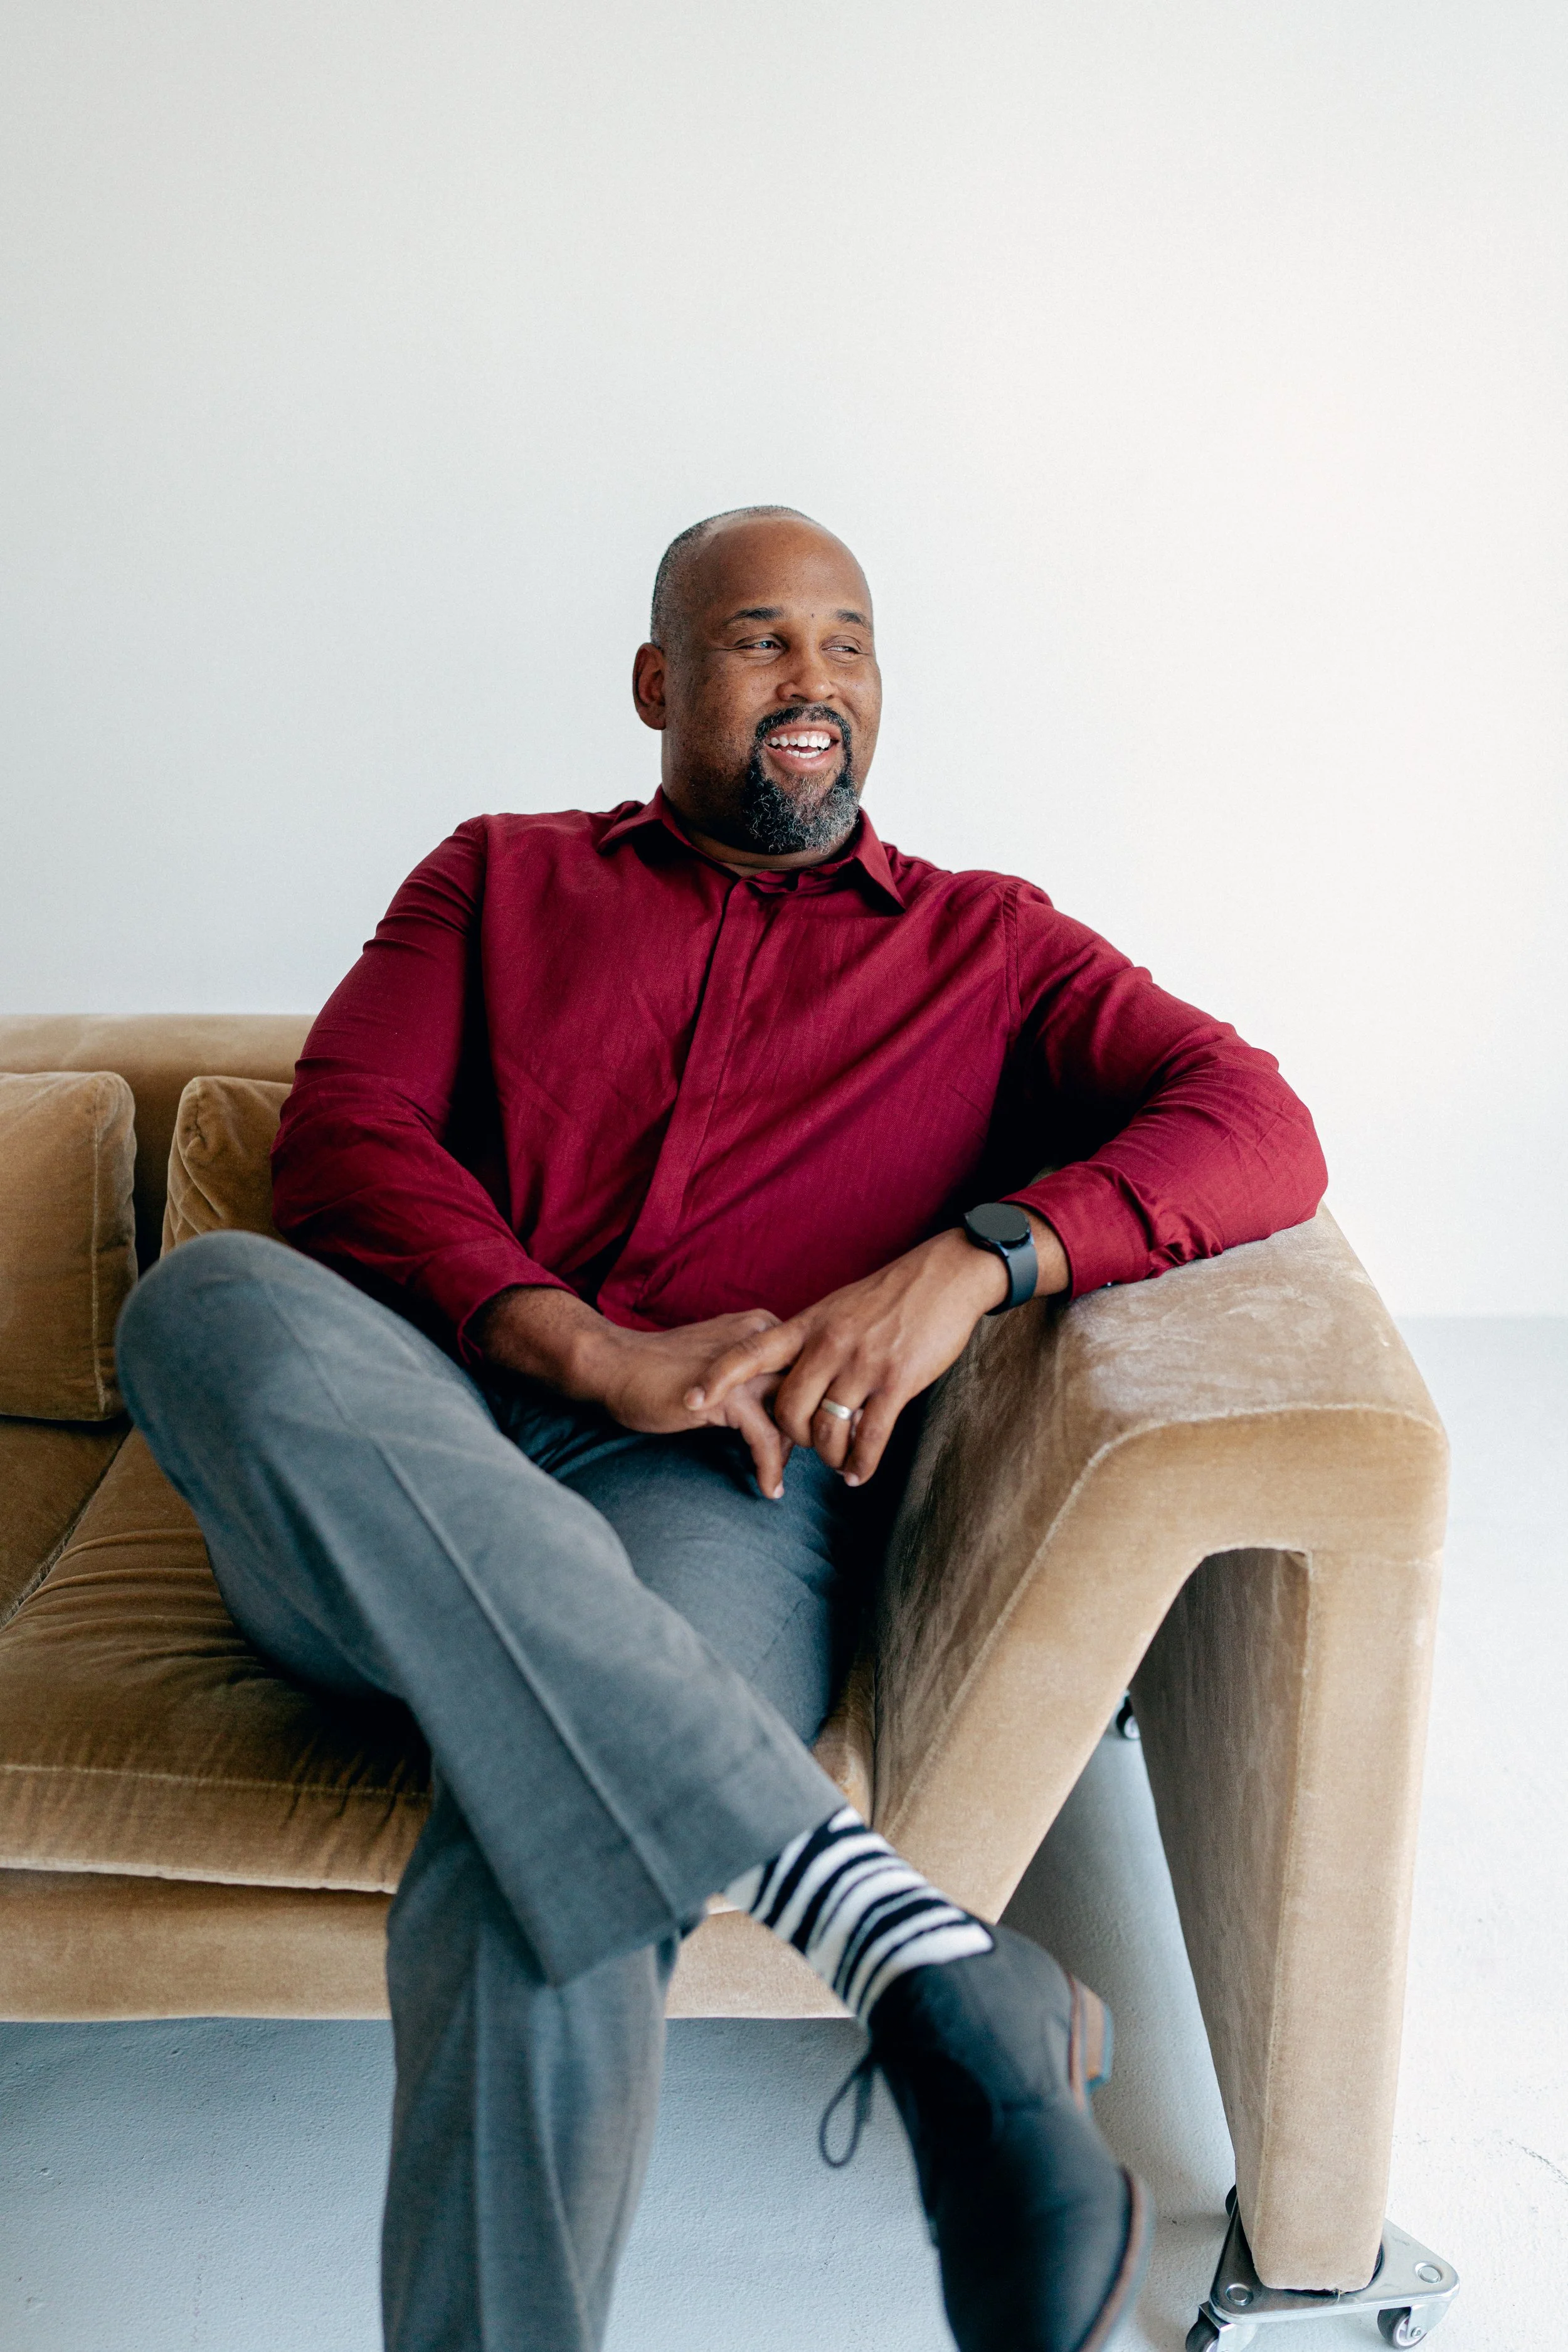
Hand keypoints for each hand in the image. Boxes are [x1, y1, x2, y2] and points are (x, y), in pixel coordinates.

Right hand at [472, 1286, 795, 1496]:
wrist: (614, 1364)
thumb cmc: (662, 1368)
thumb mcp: (720, 1366)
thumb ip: (754, 1380)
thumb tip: (789, 1417)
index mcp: (761, 1329)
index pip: (810, 1367)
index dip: (817, 1402)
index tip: (824, 1433)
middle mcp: (759, 1342)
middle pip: (810, 1390)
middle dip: (815, 1429)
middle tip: (821, 1461)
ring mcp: (743, 1369)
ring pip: (794, 1415)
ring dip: (793, 1453)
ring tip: (785, 1480)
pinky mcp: (725, 1396)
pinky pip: (766, 1438)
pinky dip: (770, 1467)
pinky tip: (768, 1488)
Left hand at [686, 1214, 1067, 1485]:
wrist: (945, 1276)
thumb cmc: (891, 1294)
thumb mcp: (838, 1307)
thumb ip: (812, 1340)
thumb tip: (794, 1373)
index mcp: (808, 1324)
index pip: (749, 1352)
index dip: (717, 1379)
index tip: (691, 1401)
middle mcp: (828, 1345)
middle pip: (787, 1408)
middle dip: (793, 1437)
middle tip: (808, 1444)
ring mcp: (862, 1364)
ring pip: (827, 1429)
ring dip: (829, 1456)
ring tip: (837, 1463)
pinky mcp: (897, 1381)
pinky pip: (870, 1436)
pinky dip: (861, 1463)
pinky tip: (858, 1473)